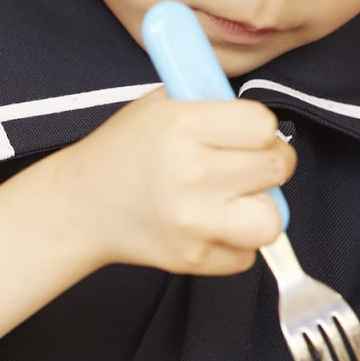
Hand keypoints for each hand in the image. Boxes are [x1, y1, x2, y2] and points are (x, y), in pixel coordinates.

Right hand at [45, 89, 293, 274]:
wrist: (81, 206)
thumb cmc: (124, 152)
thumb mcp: (159, 105)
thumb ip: (211, 102)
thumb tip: (260, 111)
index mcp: (181, 126)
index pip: (263, 125)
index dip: (258, 129)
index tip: (242, 135)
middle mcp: (190, 173)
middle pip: (278, 168)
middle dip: (265, 164)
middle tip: (239, 166)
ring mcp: (192, 221)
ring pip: (272, 220)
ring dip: (257, 210)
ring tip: (230, 201)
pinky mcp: (193, 258)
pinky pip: (247, 255)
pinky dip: (234, 243)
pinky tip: (208, 225)